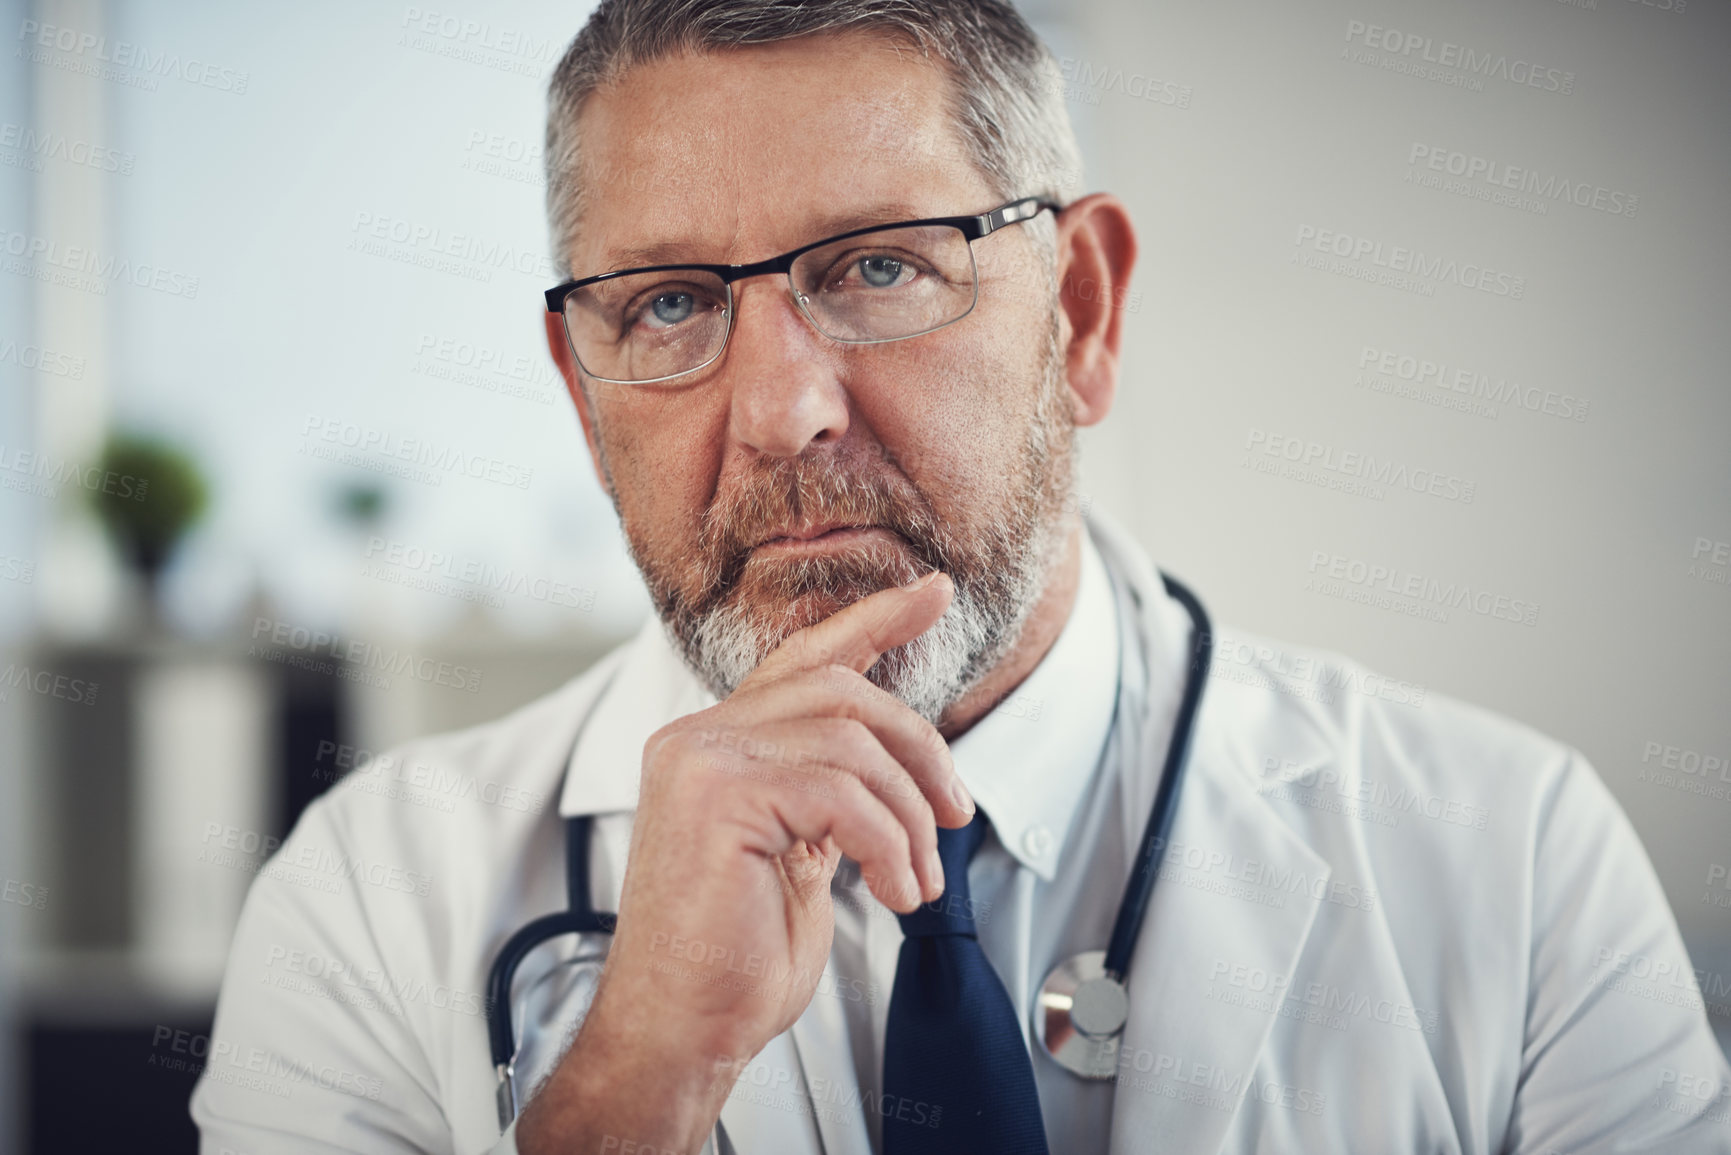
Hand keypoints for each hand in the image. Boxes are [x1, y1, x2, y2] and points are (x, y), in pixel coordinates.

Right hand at [517, 571, 975, 1153]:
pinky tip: (895, 892)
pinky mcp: (719, 797)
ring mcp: (701, 761)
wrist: (678, 1035)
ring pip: (851, 741)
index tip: (933, 594)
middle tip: (954, 811)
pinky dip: (888, 843)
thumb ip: (824, 797)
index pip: (802, 659)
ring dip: (908, 813)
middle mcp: (697, 738)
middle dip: (920, 745)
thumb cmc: (734, 962)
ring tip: (918, 878)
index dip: (875, 621)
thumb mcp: (797, 859)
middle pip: (842, 691)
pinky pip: (841, 792)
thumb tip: (890, 767)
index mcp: (712, 745)